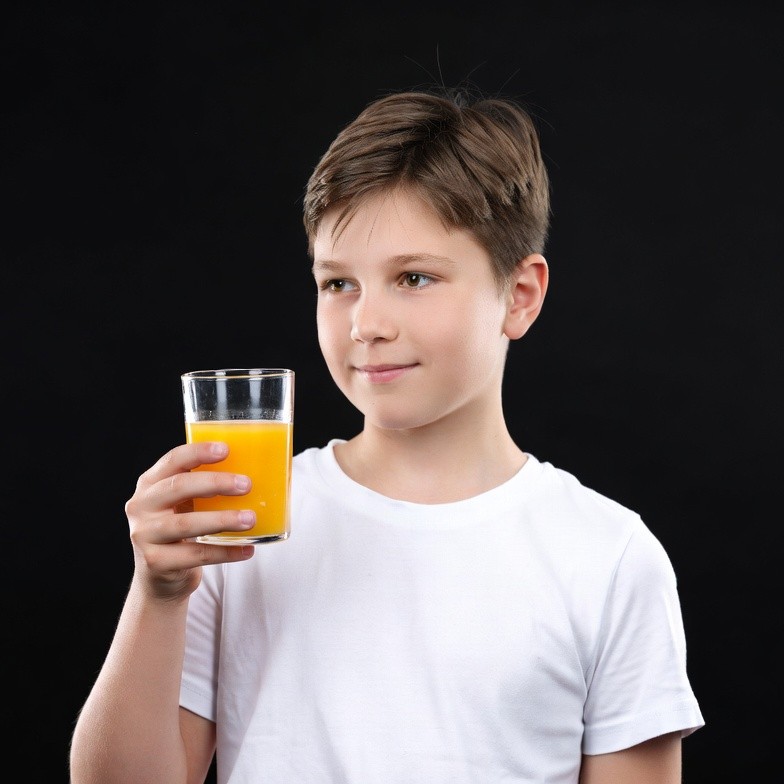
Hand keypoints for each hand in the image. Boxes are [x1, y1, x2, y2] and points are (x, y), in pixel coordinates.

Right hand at [124, 441, 254, 600]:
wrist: (159, 575)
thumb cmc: (180, 526)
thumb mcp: (185, 502)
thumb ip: (206, 486)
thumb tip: (258, 470)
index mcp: (151, 482)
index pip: (173, 460)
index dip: (198, 452)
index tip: (226, 449)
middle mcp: (141, 505)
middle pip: (178, 487)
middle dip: (215, 483)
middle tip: (246, 485)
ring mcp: (144, 535)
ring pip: (185, 524)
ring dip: (222, 520)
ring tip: (250, 519)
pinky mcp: (155, 562)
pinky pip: (195, 556)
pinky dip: (225, 552)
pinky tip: (247, 549)